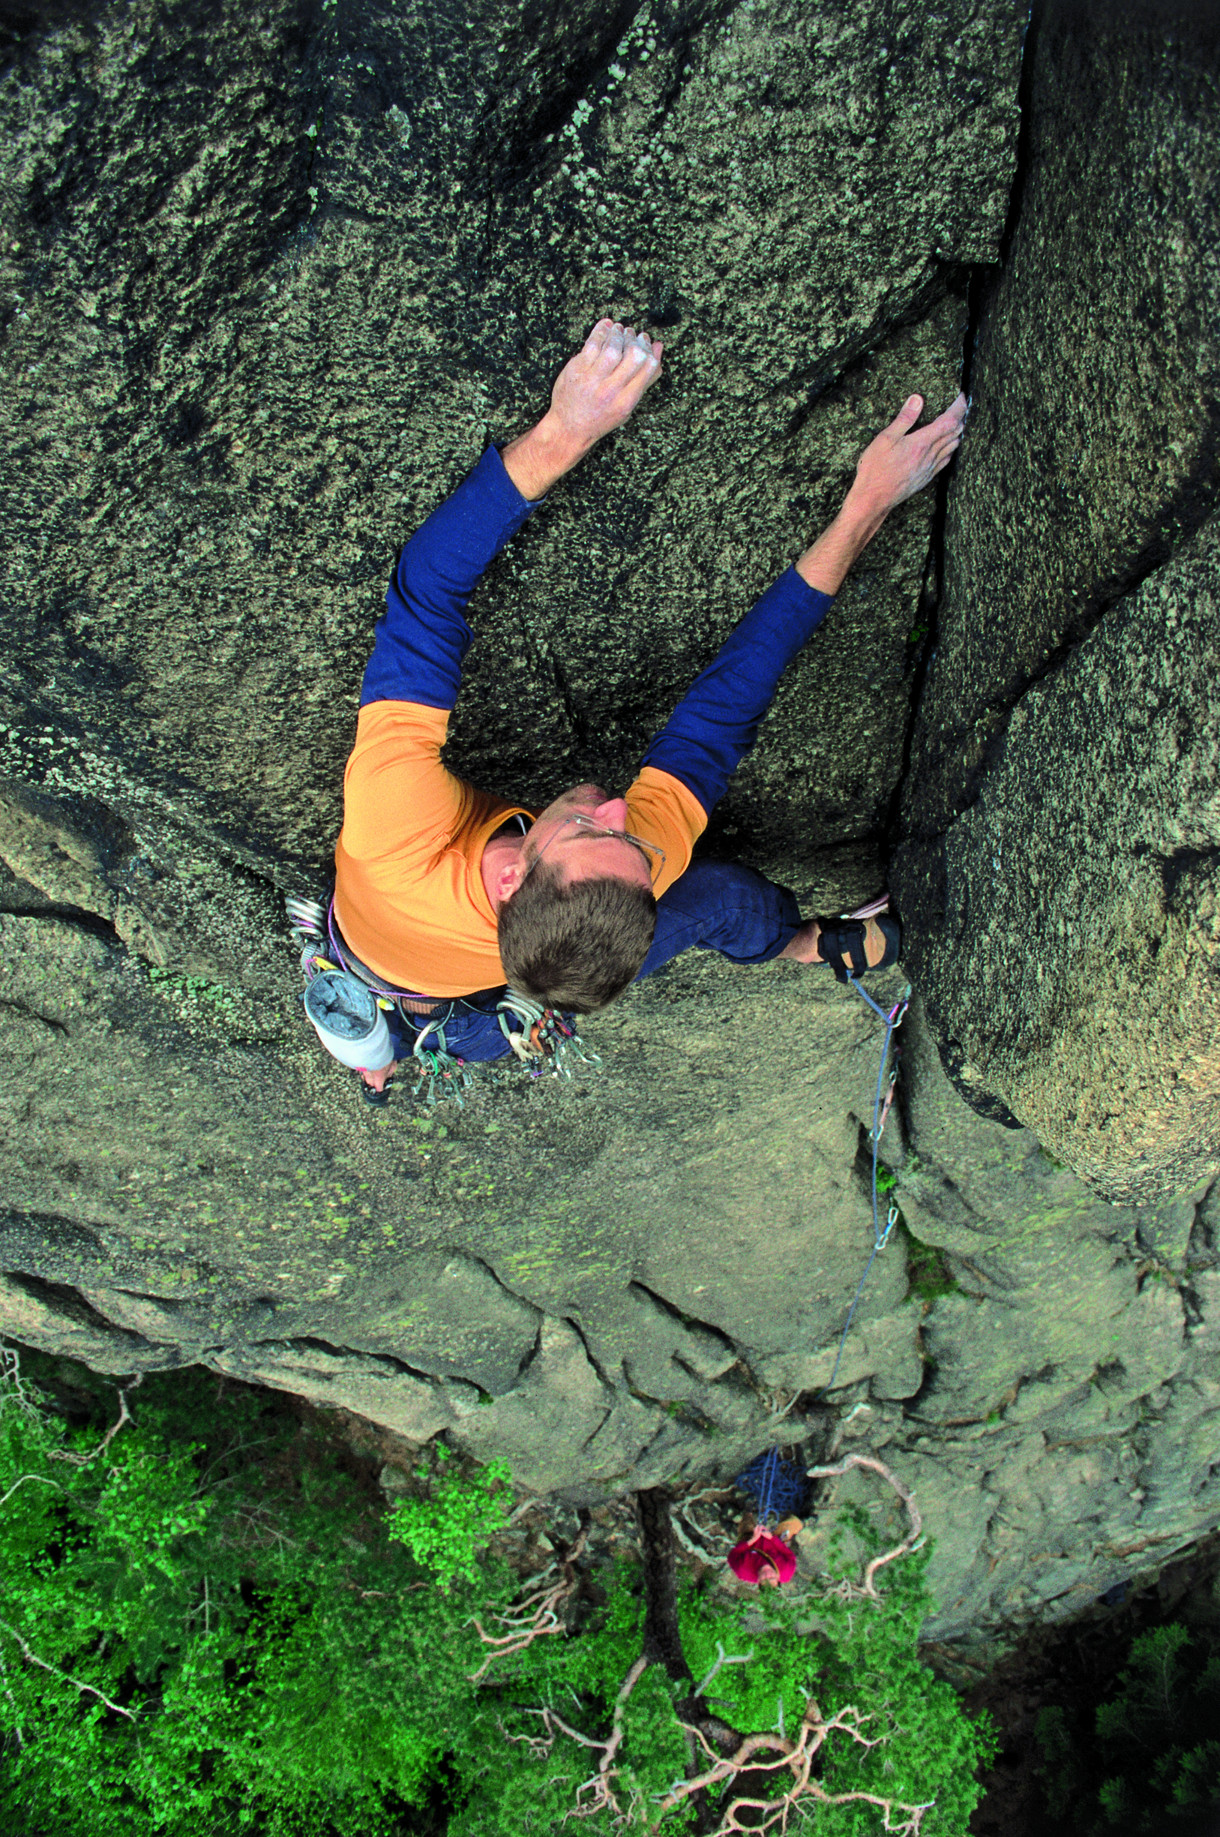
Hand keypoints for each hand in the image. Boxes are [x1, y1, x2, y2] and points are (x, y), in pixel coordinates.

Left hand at [501, 318, 662, 498]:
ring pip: (613, 346)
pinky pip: (592, 343)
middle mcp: (610, 391)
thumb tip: (659, 348)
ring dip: (619, 333)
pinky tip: (606, 327)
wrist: (569, 427)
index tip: (645, 340)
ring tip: (619, 329)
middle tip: (632, 334)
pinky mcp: (577, 370)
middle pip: (633, 355)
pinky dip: (602, 330)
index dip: (649, 348)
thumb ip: (646, 378)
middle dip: (635, 339)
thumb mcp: (628, 404)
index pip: (648, 367)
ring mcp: (592, 380)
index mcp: (626, 401)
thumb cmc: (601, 416)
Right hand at [795, 390, 966, 594]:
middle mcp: (930, 456)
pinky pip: (945, 461)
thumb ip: (904, 418)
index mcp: (922, 443)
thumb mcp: (885, 438)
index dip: (959, 407)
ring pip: (953, 447)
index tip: (961, 397)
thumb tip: (918, 399)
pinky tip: (947, 447)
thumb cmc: (875, 469)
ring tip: (957, 423)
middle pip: (955, 433)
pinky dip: (951, 449)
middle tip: (960, 406)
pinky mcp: (926, 478)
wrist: (874, 499)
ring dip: (958, 433)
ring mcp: (929, 468)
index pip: (949, 421)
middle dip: (961, 418)